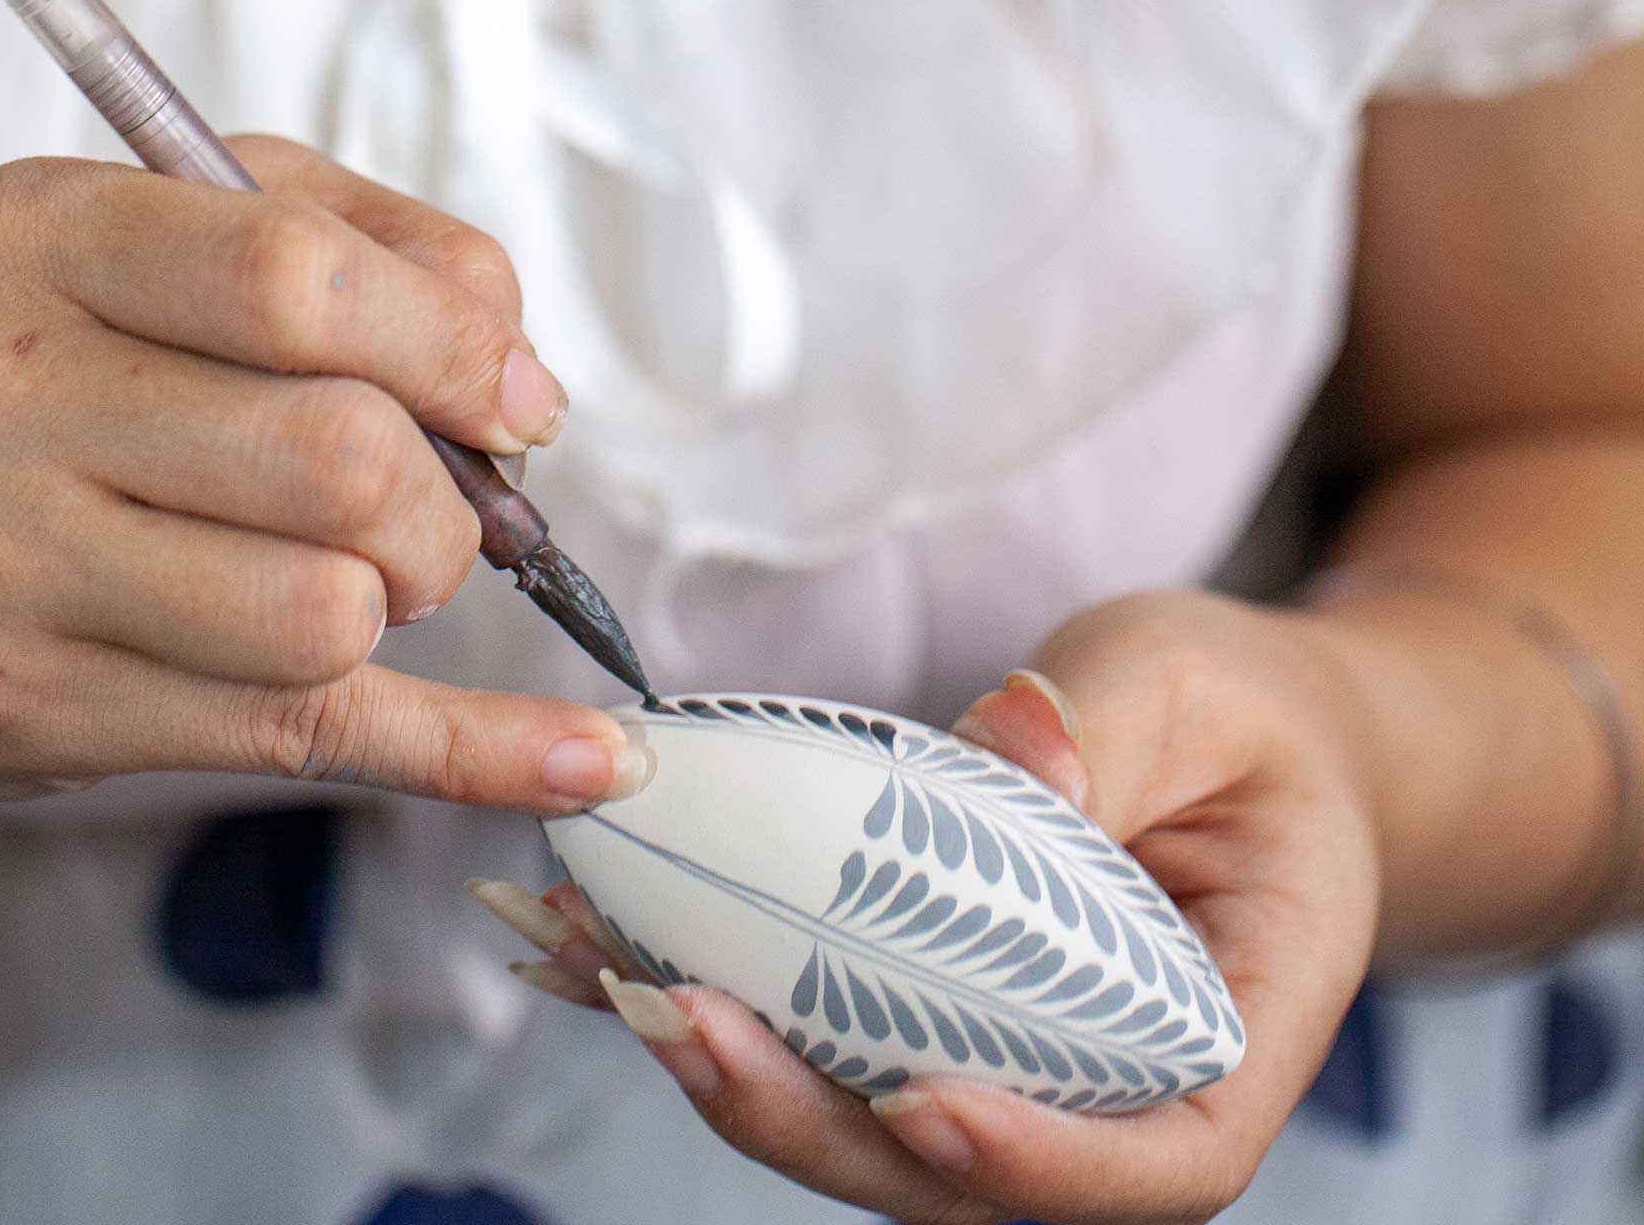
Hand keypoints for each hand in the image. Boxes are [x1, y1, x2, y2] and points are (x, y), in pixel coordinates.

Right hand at [0, 137, 647, 812]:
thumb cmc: (46, 369)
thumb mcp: (174, 234)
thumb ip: (370, 247)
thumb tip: (521, 376)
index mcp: (45, 235)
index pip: (296, 278)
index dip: (450, 343)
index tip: (510, 397)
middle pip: (339, 459)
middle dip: (439, 496)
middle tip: (420, 503)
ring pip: (326, 615)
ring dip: (394, 598)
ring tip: (345, 571)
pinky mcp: (35, 711)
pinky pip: (306, 739)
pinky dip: (470, 751)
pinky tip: (580, 756)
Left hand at [476, 591, 1386, 1223]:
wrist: (1241, 742)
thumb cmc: (1242, 720)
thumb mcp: (1190, 683)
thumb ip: (1107, 724)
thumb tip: (1012, 747)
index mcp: (1241, 1021)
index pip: (1167, 1157)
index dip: (1039, 1163)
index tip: (921, 1100)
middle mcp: (1127, 1080)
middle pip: (978, 1177)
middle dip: (820, 1120)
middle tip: (681, 1017)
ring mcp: (1025, 1061)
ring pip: (883, 1124)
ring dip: (746, 1073)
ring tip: (617, 976)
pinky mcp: (940, 1012)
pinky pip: (842, 1037)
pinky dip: (736, 1002)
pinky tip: (624, 944)